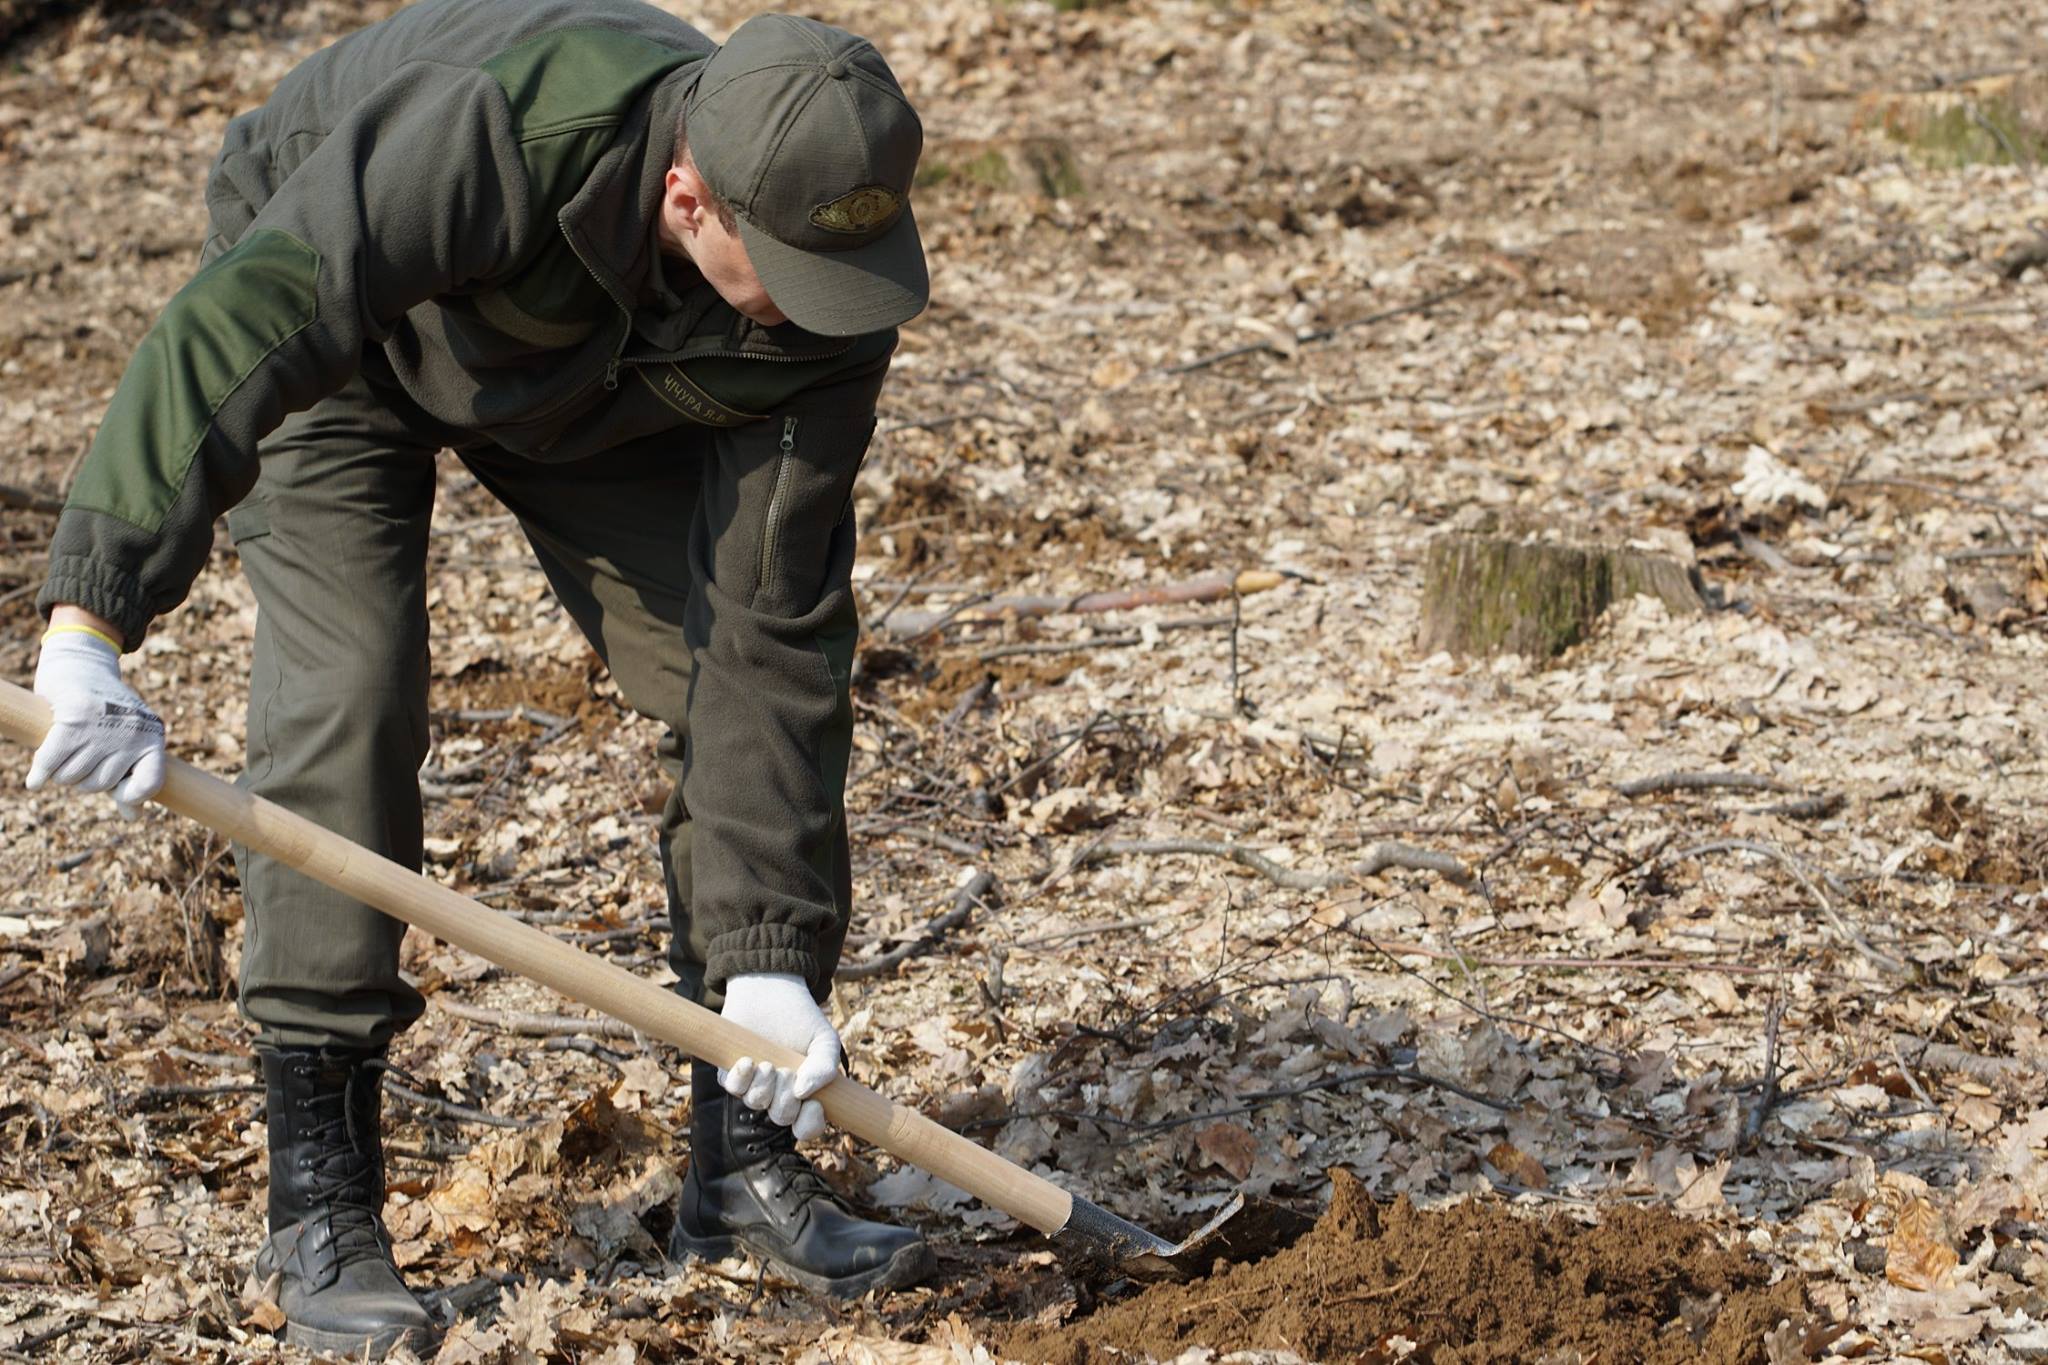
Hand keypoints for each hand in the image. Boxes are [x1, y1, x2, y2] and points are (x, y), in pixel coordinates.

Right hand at [26, 625, 165, 818]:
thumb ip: (131, 777)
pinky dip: (40, 773)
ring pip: (73, 777)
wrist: (83, 663)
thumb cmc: (105, 710)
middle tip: (81, 759)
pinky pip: (52, 760)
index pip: (149, 784)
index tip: (118, 793)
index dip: (130, 796)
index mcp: (153, 739)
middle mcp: (133, 733)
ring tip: (65, 752)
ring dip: (61, 773)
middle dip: (84, 780)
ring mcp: (104, 726)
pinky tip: (35, 781)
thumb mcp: (128, 739)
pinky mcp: (75, 717)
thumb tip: (135, 817)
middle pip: (100, 785)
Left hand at [717, 972, 839, 1140]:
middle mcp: (779, 1093)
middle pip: (781, 1117)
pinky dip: (740, 1078)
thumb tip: (804, 1093)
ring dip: (764, 1086)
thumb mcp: (824, 1040)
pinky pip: (732, 1088)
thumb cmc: (801, 1017)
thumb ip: (826, 1066)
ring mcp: (754, 1084)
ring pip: (756, 1104)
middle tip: (787, 1072)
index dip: (809, 1124)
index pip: (807, 1125)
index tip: (814, 1105)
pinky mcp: (731, 1072)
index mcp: (805, 1092)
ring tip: (767, 1063)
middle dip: (785, 1099)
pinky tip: (748, 1061)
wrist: (772, 989)